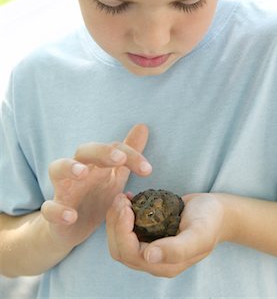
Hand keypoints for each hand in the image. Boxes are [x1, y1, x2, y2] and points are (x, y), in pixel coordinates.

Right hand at [41, 124, 151, 249]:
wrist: (70, 229)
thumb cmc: (95, 196)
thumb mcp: (115, 175)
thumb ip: (128, 154)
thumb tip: (143, 126)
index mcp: (96, 162)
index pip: (113, 148)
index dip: (131, 155)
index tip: (148, 170)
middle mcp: (77, 170)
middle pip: (84, 150)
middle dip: (101, 151)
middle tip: (120, 158)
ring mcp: (63, 189)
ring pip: (57, 168)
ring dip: (69, 167)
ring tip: (82, 173)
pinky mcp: (53, 212)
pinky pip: (49, 208)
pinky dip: (57, 211)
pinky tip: (71, 216)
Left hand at [106, 192, 227, 277]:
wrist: (217, 212)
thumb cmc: (210, 221)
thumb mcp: (199, 233)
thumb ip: (177, 249)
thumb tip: (149, 257)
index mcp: (165, 265)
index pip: (130, 253)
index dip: (122, 231)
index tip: (126, 206)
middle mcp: (154, 261)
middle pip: (120, 250)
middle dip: (115, 224)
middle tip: (121, 199)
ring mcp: (150, 248)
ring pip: (120, 241)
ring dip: (116, 220)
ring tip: (122, 197)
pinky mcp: (148, 235)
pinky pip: (127, 230)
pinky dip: (122, 215)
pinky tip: (129, 198)